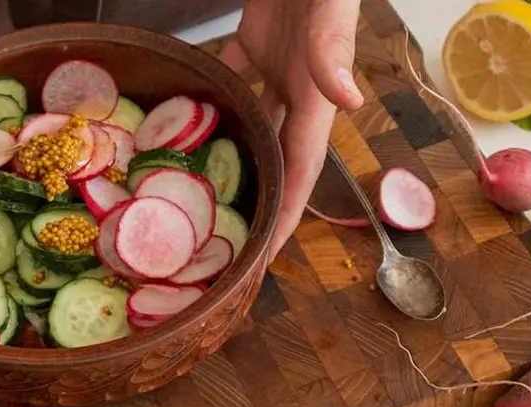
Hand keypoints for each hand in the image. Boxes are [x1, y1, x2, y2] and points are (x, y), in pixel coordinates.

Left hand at [221, 0, 364, 258]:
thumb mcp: (331, 13)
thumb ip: (335, 53)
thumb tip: (348, 103)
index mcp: (317, 97)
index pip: (302, 170)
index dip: (287, 215)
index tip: (264, 257)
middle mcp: (298, 89)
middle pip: (276, 159)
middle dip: (259, 202)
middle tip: (226, 241)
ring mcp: (277, 65)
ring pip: (252, 122)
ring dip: (233, 156)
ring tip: (204, 191)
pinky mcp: (257, 38)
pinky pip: (230, 75)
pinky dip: (210, 96)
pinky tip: (183, 115)